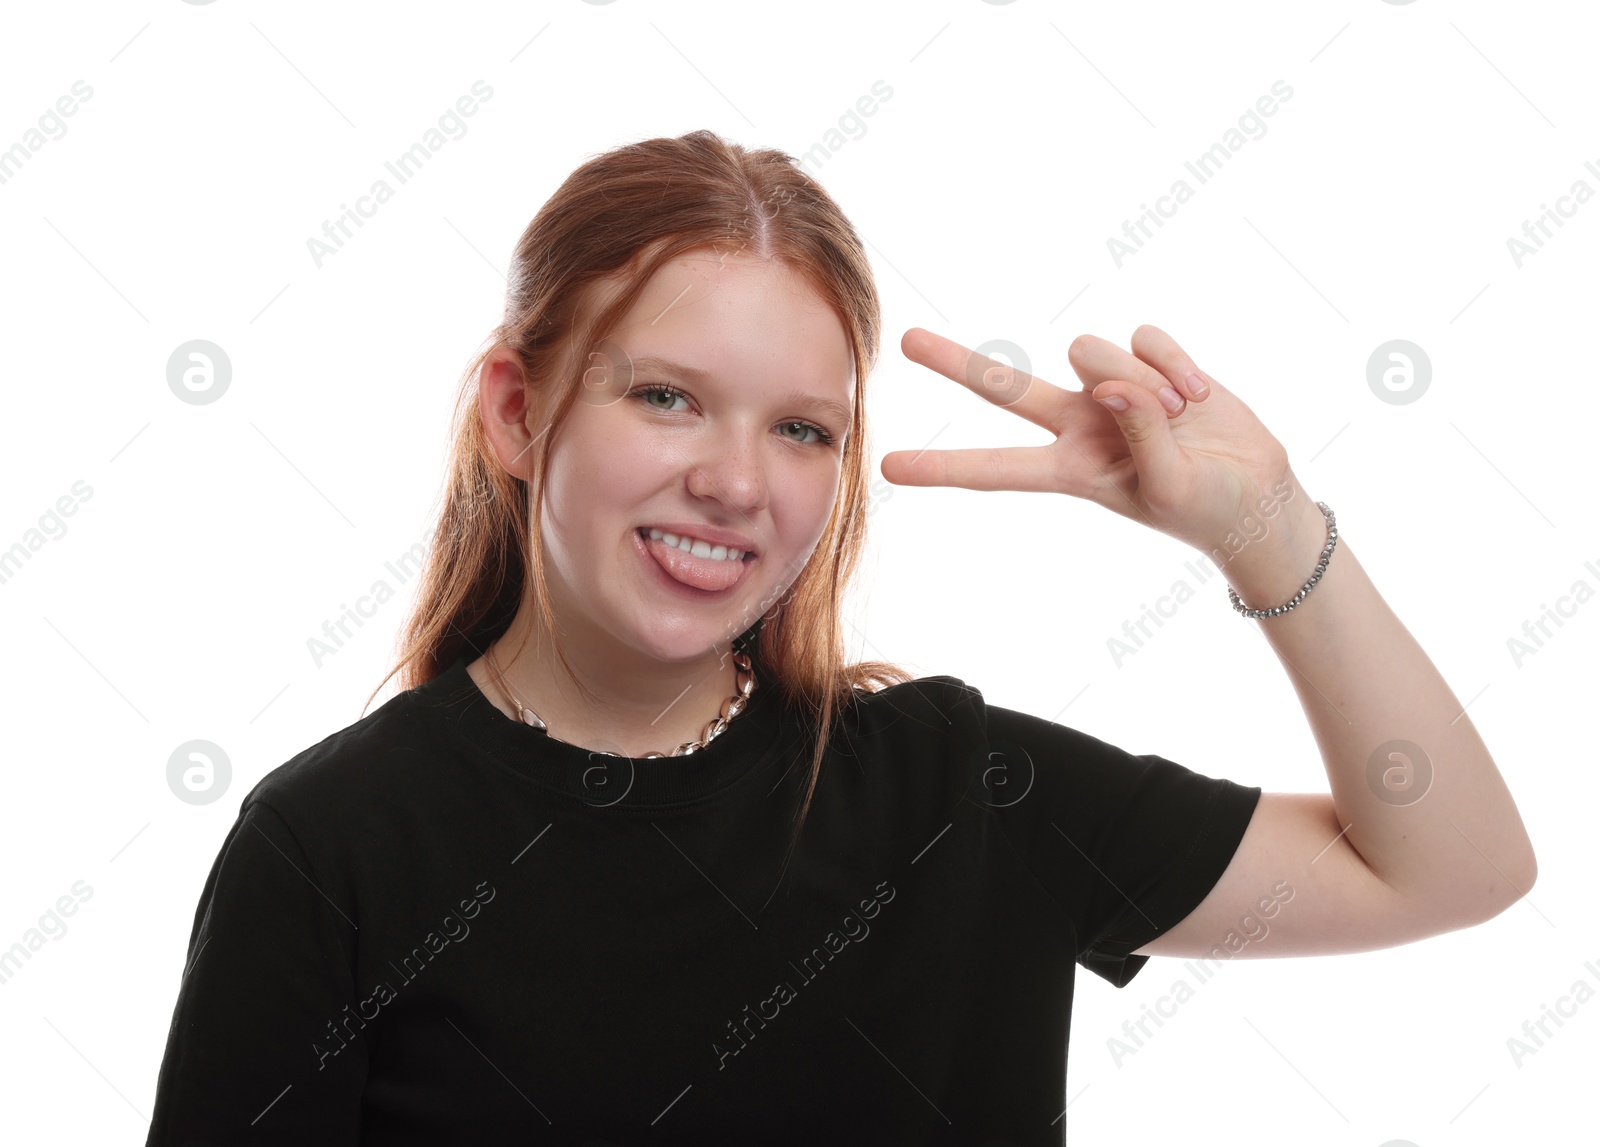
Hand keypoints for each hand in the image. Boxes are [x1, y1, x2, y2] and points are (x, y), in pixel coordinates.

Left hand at [881, 325, 1296, 557]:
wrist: (1258, 495)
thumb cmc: (1206, 507)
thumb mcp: (1168, 485)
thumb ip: (1139, 432)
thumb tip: (1113, 384)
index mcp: (1071, 470)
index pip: (995, 469)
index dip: (943, 468)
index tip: (887, 468)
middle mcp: (1080, 424)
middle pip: (1005, 387)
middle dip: (958, 363)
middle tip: (906, 340)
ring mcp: (1113, 390)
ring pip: (1094, 351)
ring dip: (1144, 379)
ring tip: (1184, 417)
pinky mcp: (1151, 361)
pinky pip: (1145, 337)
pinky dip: (1176, 364)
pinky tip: (1199, 396)